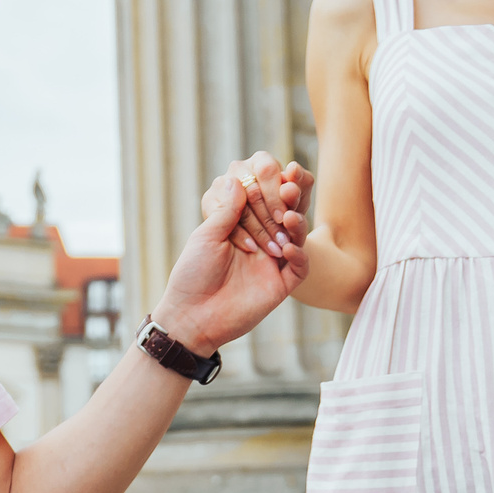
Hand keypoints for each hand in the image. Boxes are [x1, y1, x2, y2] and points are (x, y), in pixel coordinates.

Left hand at [150, 154, 309, 355]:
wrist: (193, 316)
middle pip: (284, 215)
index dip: (267, 188)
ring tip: (290, 218)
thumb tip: (236, 176)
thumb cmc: (193, 274)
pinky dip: (299, 257)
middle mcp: (261, 241)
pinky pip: (300, 268)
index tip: (271, 175)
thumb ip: (226, 209)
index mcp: (240, 226)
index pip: (262, 200)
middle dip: (286, 202)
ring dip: (296, 225)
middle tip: (288, 191)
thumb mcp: (206, 236)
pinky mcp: (282, 284)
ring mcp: (273, 262)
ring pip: (296, 238)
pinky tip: (289, 250)